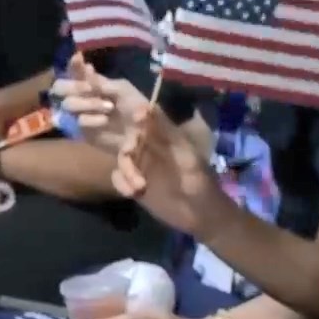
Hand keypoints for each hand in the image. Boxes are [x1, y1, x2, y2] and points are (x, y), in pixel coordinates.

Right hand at [51, 53, 149, 153]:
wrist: (143, 131)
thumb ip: (102, 82)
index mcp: (92, 82)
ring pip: (68, 104)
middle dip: (73, 86)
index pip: (75, 71)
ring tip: (108, 107)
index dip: (73, 65)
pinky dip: (91, 119)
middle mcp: (82, 96)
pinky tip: (104, 120)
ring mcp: (80, 113)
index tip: (78, 59)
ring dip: (88, 103)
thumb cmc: (135, 107)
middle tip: (89, 88)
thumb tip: (86, 69)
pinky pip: (78, 121)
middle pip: (60, 87)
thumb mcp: (122, 89)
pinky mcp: (81, 130)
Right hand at [112, 101, 231, 241]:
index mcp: (164, 138)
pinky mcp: (134, 185)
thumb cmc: (199, 180)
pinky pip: (118, 178)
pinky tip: (133, 193)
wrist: (200, 214)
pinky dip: (122, 184)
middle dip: (127, 149)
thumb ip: (167, 130)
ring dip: (127, 172)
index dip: (138, 116)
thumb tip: (149, 105)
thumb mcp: (185, 153)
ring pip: (121, 160)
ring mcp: (141, 167)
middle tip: (130, 154)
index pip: (145, 120)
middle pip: (128, 140)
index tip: (136, 118)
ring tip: (139, 186)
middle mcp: (150, 149)